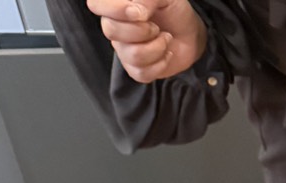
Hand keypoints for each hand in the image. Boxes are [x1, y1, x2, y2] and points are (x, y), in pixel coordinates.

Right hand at [85, 0, 207, 82]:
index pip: (95, 4)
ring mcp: (123, 49)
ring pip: (131, 54)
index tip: (137, 12)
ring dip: (156, 46)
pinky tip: (165, 52)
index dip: (115, 9)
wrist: (190, 33)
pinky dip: (160, 63)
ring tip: (164, 38)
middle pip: (111, 31)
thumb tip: (135, 11)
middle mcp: (115, 26)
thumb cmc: (174, 10)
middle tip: (155, 26)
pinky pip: (141, 72)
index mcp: (115, 4)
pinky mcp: (135, 69)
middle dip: (142, 30)